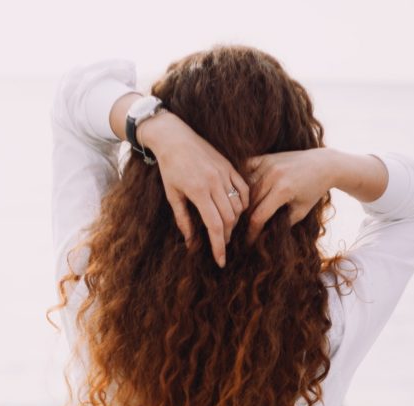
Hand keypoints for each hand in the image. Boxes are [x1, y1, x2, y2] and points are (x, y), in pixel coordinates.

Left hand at [140, 110, 249, 267]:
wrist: (174, 136)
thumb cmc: (169, 167)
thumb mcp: (172, 195)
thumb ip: (183, 220)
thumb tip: (191, 243)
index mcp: (198, 191)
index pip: (215, 225)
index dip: (218, 246)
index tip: (220, 261)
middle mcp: (214, 182)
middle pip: (229, 218)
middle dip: (226, 236)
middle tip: (221, 244)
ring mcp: (224, 173)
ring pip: (238, 206)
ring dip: (235, 221)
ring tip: (226, 229)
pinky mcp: (230, 166)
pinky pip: (244, 189)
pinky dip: (244, 203)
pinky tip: (238, 211)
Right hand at [243, 149, 333, 244]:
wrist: (323, 165)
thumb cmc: (314, 190)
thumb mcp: (301, 211)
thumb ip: (283, 223)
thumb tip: (265, 236)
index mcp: (282, 190)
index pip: (259, 216)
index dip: (252, 232)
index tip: (249, 242)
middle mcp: (273, 175)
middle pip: (250, 203)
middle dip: (247, 218)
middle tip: (247, 229)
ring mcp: (268, 164)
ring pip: (247, 188)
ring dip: (245, 202)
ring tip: (245, 213)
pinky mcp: (266, 157)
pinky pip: (246, 169)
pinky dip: (243, 180)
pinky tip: (244, 190)